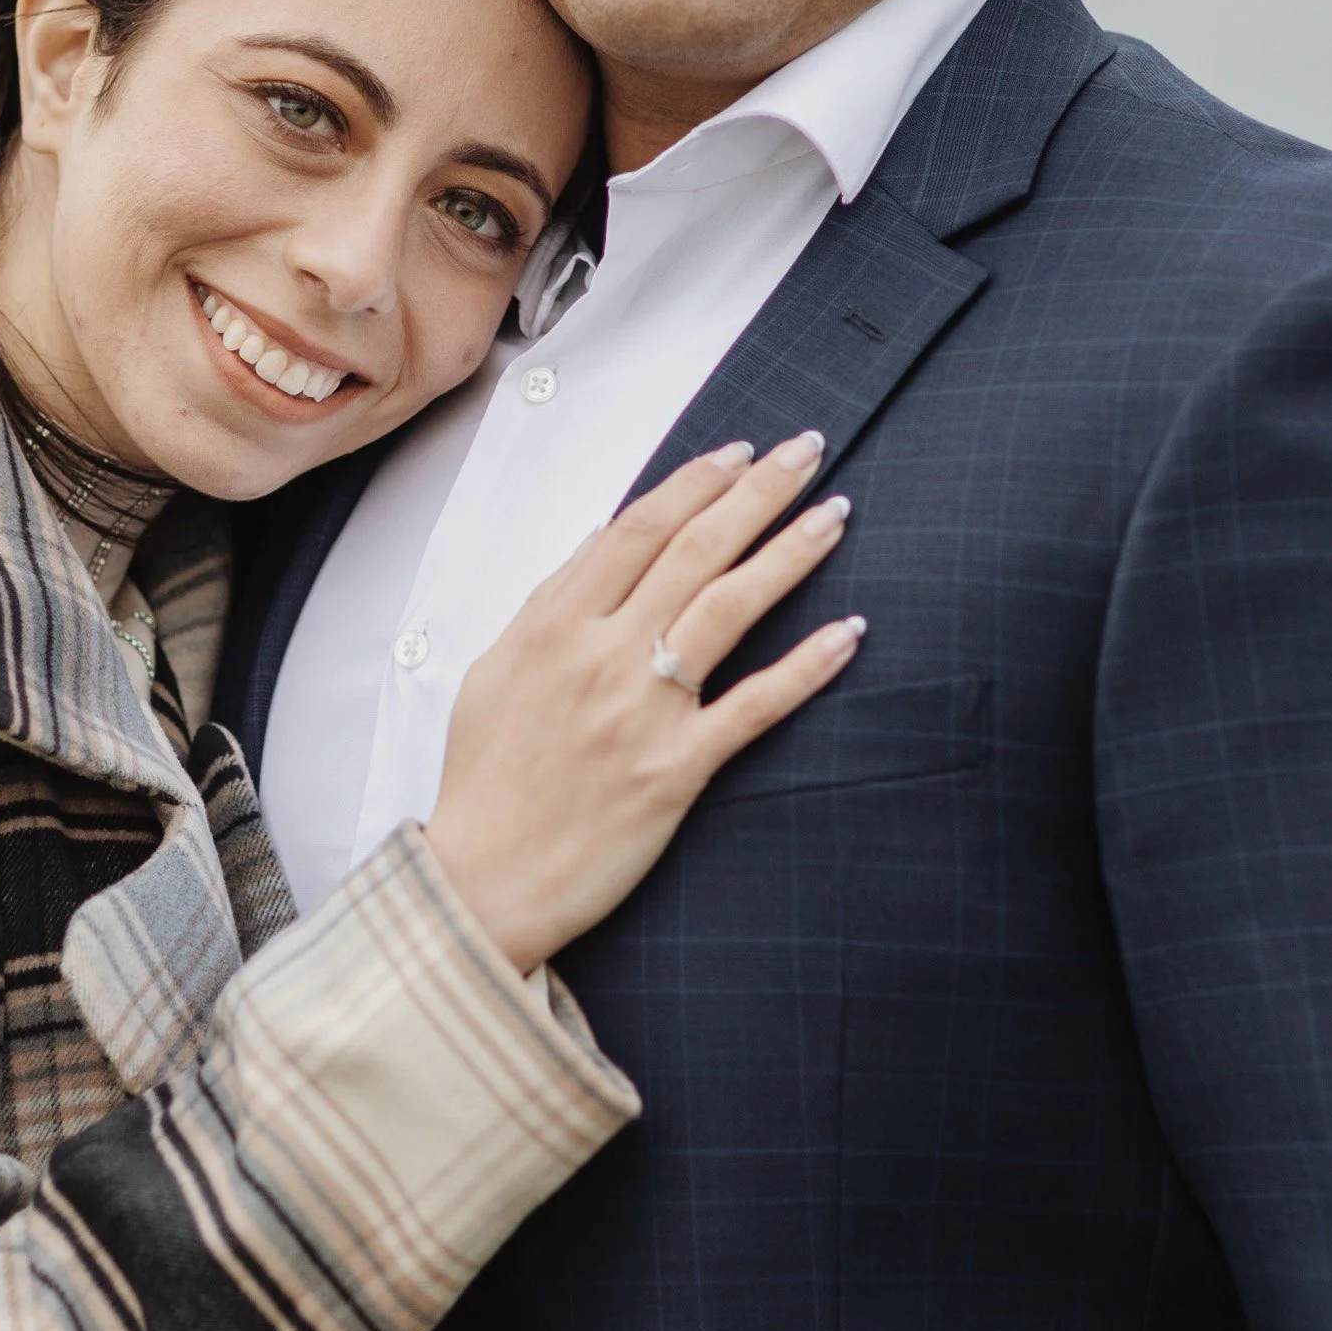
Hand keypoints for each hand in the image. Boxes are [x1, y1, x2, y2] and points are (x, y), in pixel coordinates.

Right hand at [422, 434, 862, 973]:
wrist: (483, 880)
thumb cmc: (487, 781)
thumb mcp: (495, 672)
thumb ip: (551, 606)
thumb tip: (601, 549)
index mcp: (552, 625)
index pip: (637, 529)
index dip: (695, 483)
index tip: (739, 453)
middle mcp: (600, 655)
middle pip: (693, 550)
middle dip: (756, 491)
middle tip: (805, 451)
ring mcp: (641, 711)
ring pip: (729, 608)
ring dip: (788, 553)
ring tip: (835, 513)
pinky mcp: (675, 769)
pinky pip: (755, 706)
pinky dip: (806, 666)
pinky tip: (849, 631)